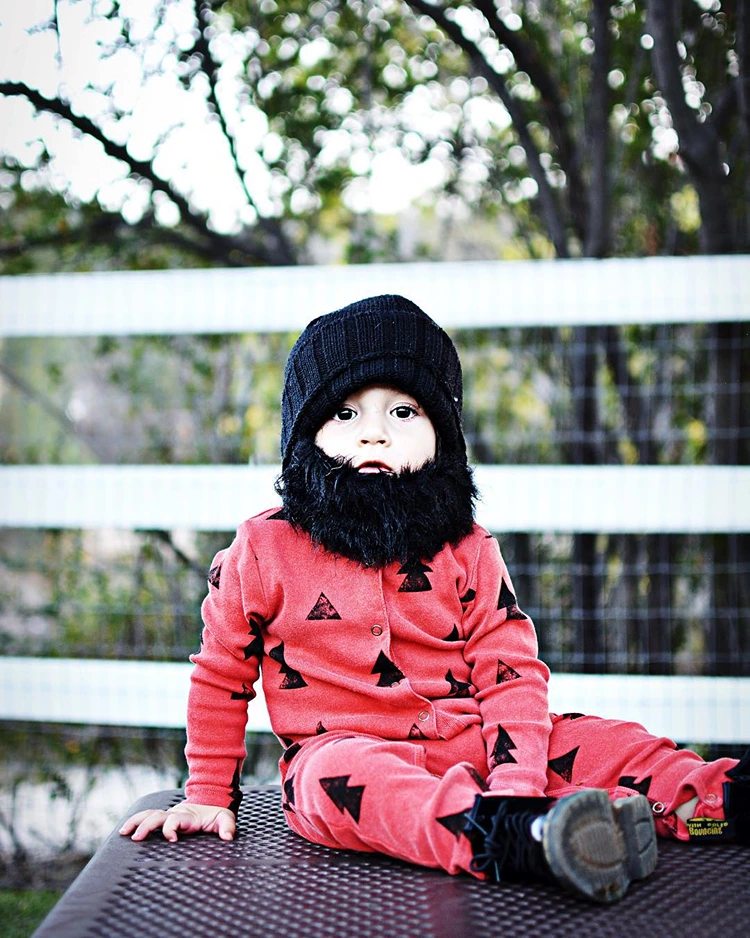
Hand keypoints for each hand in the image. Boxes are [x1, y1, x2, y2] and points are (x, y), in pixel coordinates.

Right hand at [119, 802, 235, 841]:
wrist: (210, 803)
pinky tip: (124, 831)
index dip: (171, 828)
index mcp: (187, 816)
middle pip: (156, 816)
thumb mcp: (225, 818)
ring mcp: (167, 816)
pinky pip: (147, 817)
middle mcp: (174, 814)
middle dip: (146, 826)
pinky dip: (135, 821)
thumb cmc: (216, 815)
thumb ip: (227, 826)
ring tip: (123, 833)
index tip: (171, 839)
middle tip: (136, 838)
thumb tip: (228, 837)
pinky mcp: (164, 819)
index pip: (175, 820)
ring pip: (148, 815)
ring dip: (136, 822)